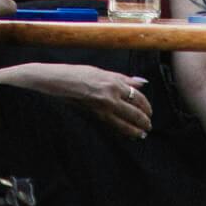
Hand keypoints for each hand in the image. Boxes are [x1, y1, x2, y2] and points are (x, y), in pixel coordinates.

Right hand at [0, 62, 152, 137]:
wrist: (56, 82)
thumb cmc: (76, 73)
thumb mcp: (101, 71)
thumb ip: (123, 78)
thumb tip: (141, 82)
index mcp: (113, 82)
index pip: (137, 96)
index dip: (146, 106)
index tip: (149, 111)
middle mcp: (110, 96)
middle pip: (135, 112)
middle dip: (144, 120)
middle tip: (148, 125)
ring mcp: (102, 107)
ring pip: (125, 123)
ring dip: (135, 129)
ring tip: (141, 134)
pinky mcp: (94, 115)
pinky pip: (112, 125)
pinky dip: (122, 131)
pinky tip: (127, 134)